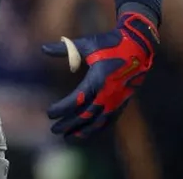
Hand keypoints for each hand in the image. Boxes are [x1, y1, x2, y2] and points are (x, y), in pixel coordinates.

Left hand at [41, 11, 158, 141]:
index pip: (77, 99)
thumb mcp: (87, 44)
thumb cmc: (111, 44)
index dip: (62, 108)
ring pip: (99, 121)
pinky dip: (99, 127)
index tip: (49, 113)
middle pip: (86, 114)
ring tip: (69, 137)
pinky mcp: (124, 101)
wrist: (139, 46)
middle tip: (54, 130)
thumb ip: (65, 49)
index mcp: (98, 80)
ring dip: (84, 130)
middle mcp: (109, 93)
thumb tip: (43, 48)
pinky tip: (89, 132)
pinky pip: (110, 118)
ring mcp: (118, 99)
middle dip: (70, 124)